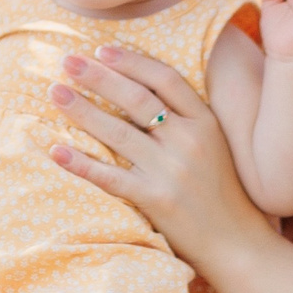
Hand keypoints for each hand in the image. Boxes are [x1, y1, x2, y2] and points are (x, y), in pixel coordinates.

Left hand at [46, 47, 271, 265]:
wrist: (237, 243)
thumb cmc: (222, 192)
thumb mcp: (215, 145)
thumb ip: (186, 119)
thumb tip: (140, 89)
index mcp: (206, 122)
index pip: (164, 79)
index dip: (131, 61)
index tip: (101, 49)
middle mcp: (189, 141)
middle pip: (137, 99)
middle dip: (99, 76)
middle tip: (67, 61)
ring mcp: (171, 171)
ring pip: (118, 133)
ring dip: (82, 110)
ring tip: (54, 92)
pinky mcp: (155, 200)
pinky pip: (110, 177)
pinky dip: (80, 163)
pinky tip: (55, 150)